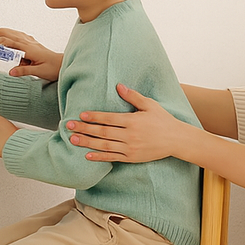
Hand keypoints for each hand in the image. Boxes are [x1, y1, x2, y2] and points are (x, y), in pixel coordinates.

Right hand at [0, 28, 62, 81]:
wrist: (61, 64)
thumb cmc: (52, 68)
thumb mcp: (39, 72)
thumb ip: (25, 71)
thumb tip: (12, 72)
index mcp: (28, 49)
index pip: (8, 43)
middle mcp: (27, 42)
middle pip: (5, 33)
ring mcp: (27, 40)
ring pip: (8, 32)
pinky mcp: (28, 42)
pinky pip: (14, 34)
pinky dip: (4, 33)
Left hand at [65, 84, 182, 162]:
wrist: (176, 140)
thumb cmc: (163, 120)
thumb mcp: (150, 105)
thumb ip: (133, 96)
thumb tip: (118, 86)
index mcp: (133, 121)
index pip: (109, 119)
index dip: (94, 117)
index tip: (81, 115)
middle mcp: (130, 135)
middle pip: (103, 132)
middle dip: (84, 129)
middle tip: (69, 126)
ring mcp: (130, 148)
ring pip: (105, 146)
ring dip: (87, 143)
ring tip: (73, 139)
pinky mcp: (131, 158)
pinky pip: (112, 158)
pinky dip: (99, 157)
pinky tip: (87, 155)